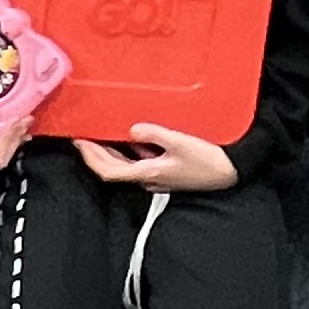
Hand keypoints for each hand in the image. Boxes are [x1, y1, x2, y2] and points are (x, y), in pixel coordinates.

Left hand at [77, 122, 236, 191]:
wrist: (228, 172)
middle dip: (95, 154)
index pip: (108, 170)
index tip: (80, 142)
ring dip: (110, 152)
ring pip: (124, 167)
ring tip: (100, 135)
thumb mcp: (180, 142)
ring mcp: (156, 177)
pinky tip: (130, 138)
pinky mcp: (165, 172)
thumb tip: (132, 130)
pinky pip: (138, 162)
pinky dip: (128, 151)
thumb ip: (154, 135)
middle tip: (83, 136)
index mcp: (147, 173)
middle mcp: (148, 179)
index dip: (91, 158)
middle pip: (113, 170)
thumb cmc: (207, 160)